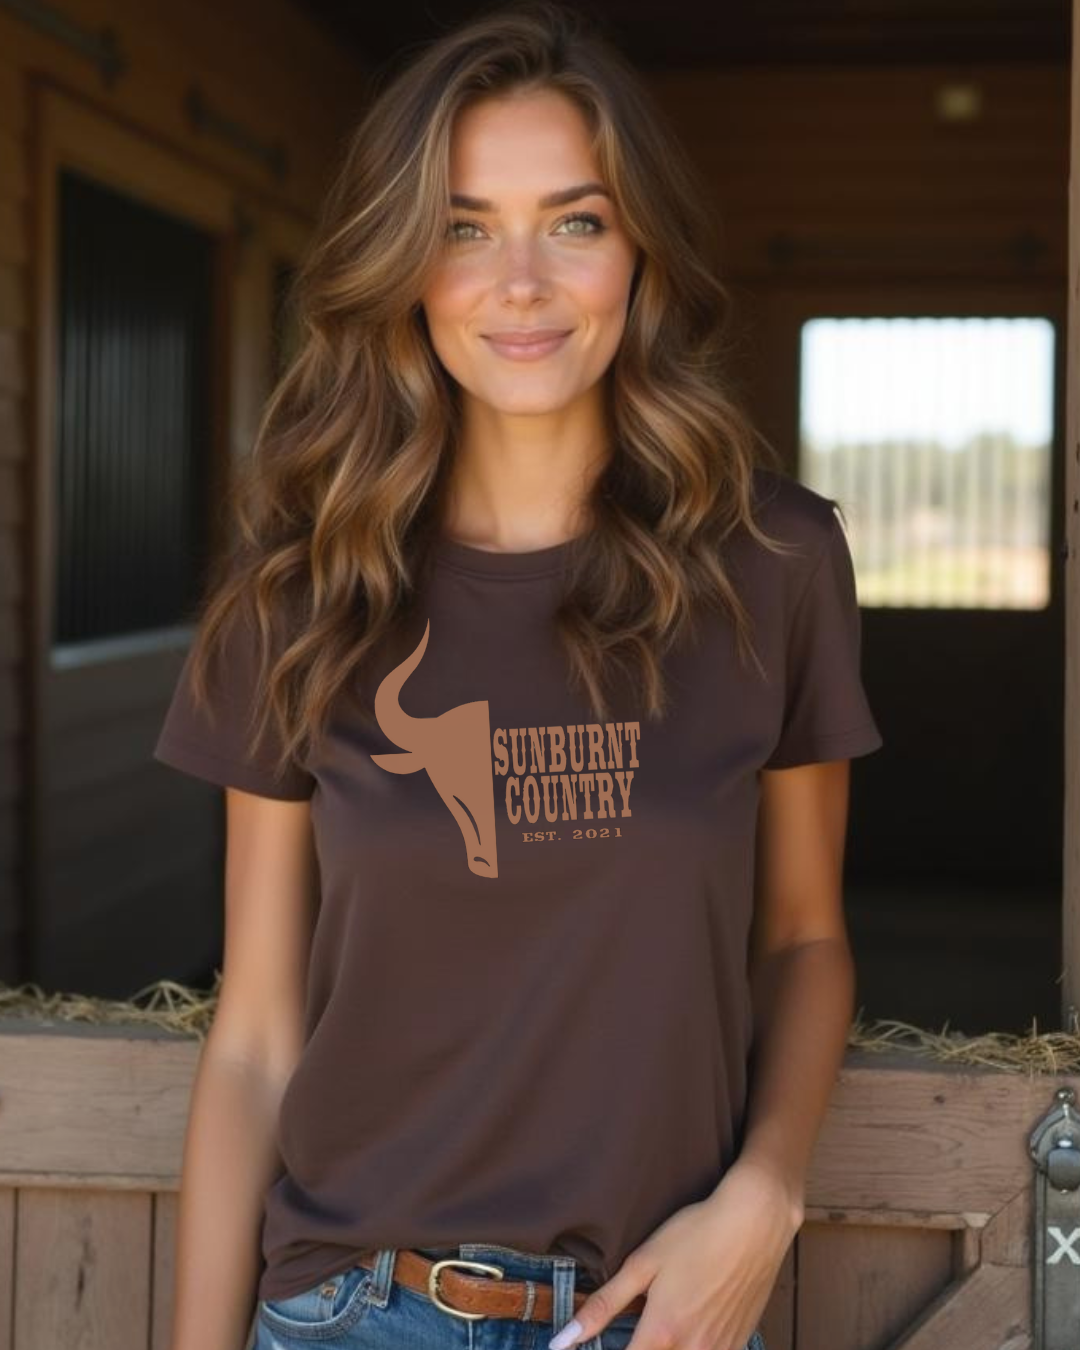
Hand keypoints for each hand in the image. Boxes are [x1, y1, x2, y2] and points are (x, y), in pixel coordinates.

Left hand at [548, 1160, 800, 1349]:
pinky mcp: (739, 1344)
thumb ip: (603, 1306)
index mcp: (663, 1333)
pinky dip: (694, 1348)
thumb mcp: (643, 1263)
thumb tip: (562, 1341)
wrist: (755, 1224)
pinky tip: (690, 1326)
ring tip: (663, 1326)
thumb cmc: (695, 1235)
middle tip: (638, 1329)